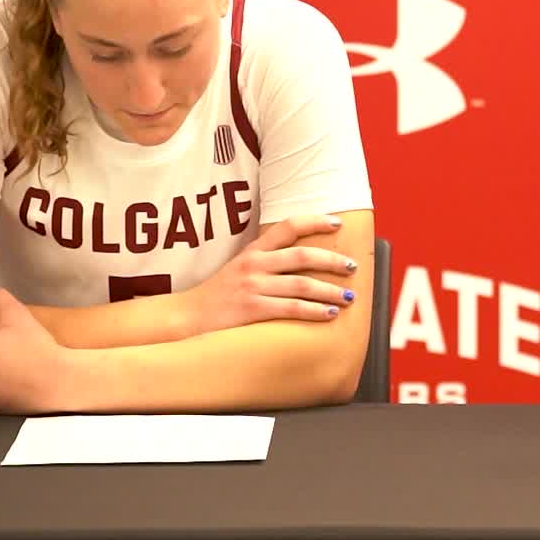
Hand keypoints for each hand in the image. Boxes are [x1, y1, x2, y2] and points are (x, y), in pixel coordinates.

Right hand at [178, 213, 359, 336]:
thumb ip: (266, 261)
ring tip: (349, 296)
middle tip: (353, 266)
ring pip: (302, 284)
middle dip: (332, 261)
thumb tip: (303, 260)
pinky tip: (330, 314)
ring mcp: (253, 287)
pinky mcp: (252, 310)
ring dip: (330, 291)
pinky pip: (292, 309)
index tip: (338, 223)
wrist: (187, 317)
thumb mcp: (239, 268)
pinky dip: (315, 311)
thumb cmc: (219, 295)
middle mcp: (254, 265)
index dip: (315, 222)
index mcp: (253, 251)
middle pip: (302, 256)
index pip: (287, 227)